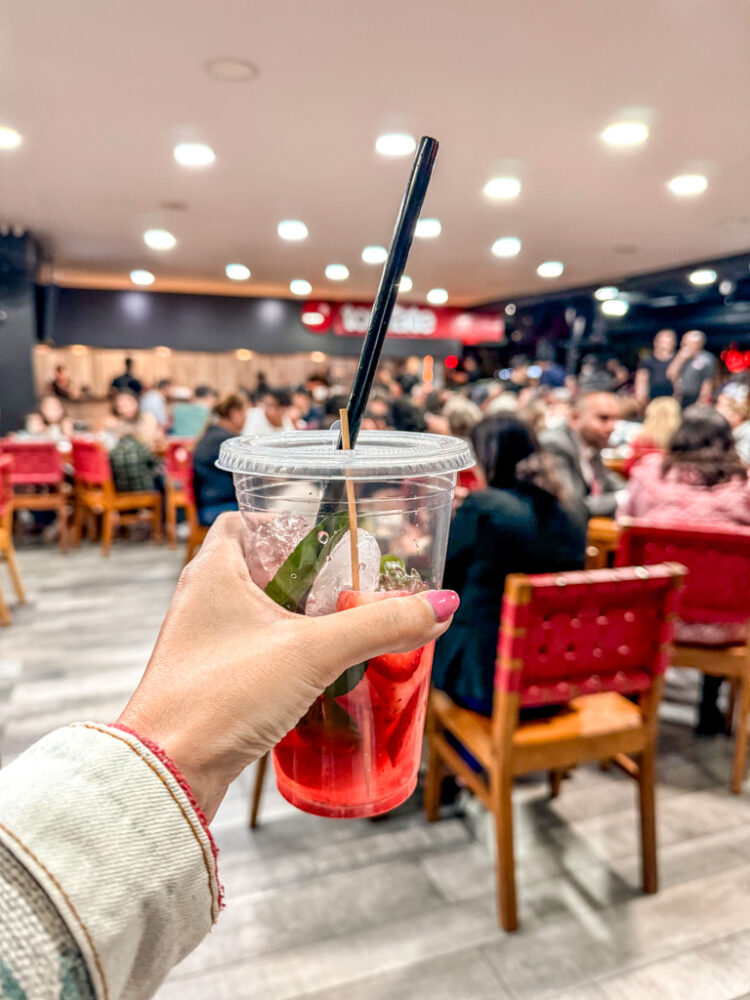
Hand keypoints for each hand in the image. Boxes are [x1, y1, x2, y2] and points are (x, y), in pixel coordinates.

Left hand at [117, 513, 458, 819]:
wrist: (166, 773)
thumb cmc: (220, 696)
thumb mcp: (312, 652)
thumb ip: (378, 627)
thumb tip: (441, 606)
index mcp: (212, 572)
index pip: (242, 521)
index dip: (283, 522)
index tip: (326, 536)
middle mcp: (201, 601)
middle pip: (258, 569)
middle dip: (305, 576)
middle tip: (350, 585)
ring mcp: (203, 645)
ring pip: (258, 615)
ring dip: (298, 618)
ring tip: (345, 627)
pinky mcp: (210, 683)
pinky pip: (255, 653)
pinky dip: (286, 655)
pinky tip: (320, 673)